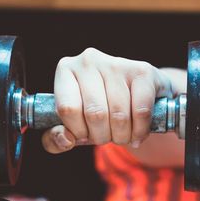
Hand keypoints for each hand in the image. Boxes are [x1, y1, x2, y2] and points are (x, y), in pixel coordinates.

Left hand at [44, 48, 175, 151]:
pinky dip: (140, 130)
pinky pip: (141, 111)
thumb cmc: (99, 110)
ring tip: (123, 136)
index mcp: (66, 70)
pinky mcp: (142, 71)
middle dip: (102, 137)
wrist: (136, 95)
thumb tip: (66, 140)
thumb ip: (57, 138)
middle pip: (95, 114)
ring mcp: (116, 63)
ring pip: (119, 115)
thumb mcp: (73, 124)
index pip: (67, 109)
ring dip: (122, 136)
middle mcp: (88, 61)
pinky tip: (138, 133)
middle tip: (107, 137)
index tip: (85, 135)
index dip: (78, 131)